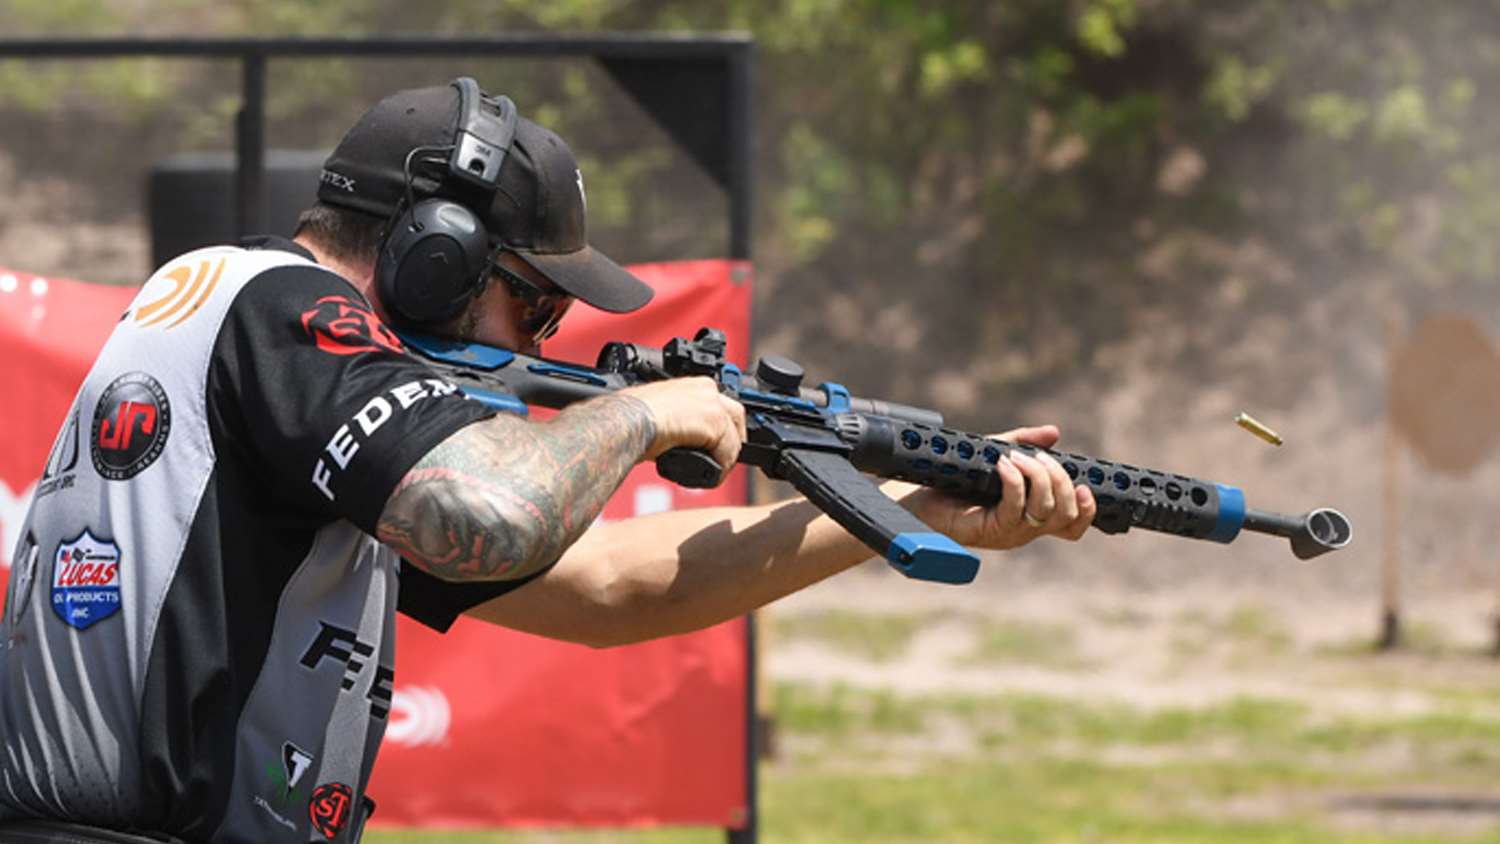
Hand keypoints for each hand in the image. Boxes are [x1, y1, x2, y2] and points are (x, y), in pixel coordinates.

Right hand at [622, 377, 746, 481]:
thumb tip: (681, 442)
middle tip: (721, 463)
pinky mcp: (714, 422)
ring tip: (710, 475)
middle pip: (736, 419)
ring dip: (725, 460)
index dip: (722, 431)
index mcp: (693, 385)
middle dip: (732, 442)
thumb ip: (677, 423)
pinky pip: (727, 453)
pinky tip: (705, 477)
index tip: (717, 446)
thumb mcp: (659, 415)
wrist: (623, 422)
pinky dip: (719, 470)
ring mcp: (712, 404)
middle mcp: (706, 389)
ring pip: (734, 439)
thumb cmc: (627, 419)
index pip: (722, 407)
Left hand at [897, 424, 1095, 549]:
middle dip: (1060, 480)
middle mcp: (1024, 529)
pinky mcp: (988, 531)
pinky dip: (1014, 482)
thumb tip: (1054, 433)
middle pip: (1066, 515)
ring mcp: (1008, 533)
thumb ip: (1024, 444)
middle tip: (1038, 457)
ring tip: (1016, 458)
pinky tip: (1002, 465)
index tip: (1084, 486)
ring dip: (1038, 478)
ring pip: (1045, 513)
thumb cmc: (955, 478)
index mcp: (1032, 514)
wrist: (916, 496)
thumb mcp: (993, 454)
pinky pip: (1015, 509)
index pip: (1073, 525)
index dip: (1089, 510)